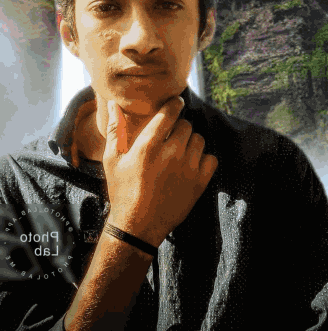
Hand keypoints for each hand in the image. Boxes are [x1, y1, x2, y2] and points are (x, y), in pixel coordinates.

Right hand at [103, 96, 217, 246]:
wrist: (138, 226)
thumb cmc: (122, 191)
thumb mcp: (112, 160)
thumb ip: (115, 129)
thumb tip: (113, 104)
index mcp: (148, 145)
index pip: (170, 112)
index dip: (174, 104)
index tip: (175, 104)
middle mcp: (171, 153)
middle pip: (186, 125)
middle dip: (178, 128)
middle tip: (170, 139)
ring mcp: (188, 168)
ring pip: (199, 140)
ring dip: (191, 143)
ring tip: (179, 153)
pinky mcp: (199, 183)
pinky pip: (211, 159)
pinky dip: (203, 159)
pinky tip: (190, 165)